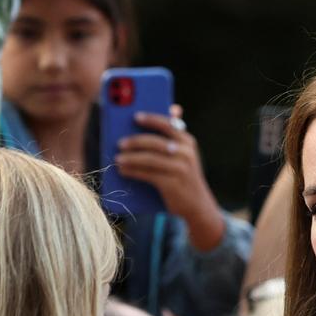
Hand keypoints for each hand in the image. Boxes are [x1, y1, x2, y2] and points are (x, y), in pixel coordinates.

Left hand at [115, 105, 225, 248]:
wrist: (198, 206)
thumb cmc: (185, 177)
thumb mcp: (184, 156)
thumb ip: (175, 137)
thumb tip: (173, 110)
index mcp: (188, 142)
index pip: (168, 124)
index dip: (151, 119)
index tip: (135, 116)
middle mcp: (185, 153)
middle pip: (155, 142)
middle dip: (135, 141)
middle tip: (119, 143)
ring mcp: (180, 169)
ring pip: (149, 159)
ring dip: (130, 158)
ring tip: (117, 158)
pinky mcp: (172, 184)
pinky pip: (148, 174)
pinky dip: (133, 172)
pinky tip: (122, 170)